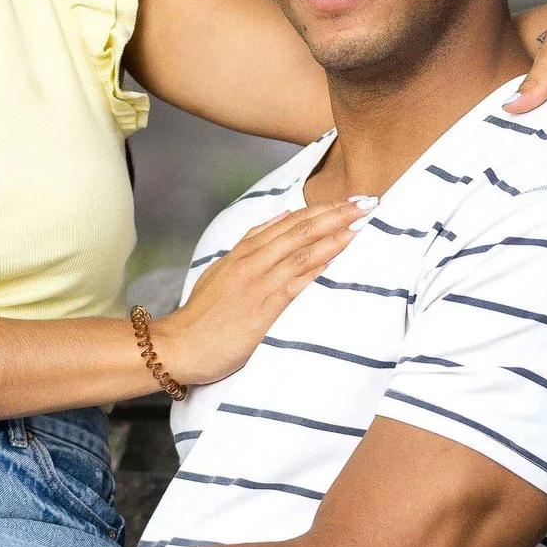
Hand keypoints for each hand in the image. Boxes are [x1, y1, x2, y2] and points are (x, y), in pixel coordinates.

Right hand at [148, 193, 370, 391]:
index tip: (349, 200)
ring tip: (363, 222)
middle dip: (337, 213)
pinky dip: (319, 267)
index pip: (289, 221)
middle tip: (368, 201)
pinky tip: (340, 256)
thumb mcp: (222, 272)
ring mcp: (256, 284)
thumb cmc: (202, 317)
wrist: (178, 346)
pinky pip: (295, 284)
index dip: (321, 208)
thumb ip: (251, 247)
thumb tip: (281, 220)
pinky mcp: (260, 311)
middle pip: (300, 229)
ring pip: (301, 251)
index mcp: (243, 252)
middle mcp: (251, 262)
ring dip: (335, 235)